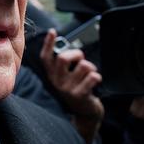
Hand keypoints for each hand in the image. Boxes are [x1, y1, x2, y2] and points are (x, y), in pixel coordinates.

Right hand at [40, 29, 103, 143]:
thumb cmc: (77, 88)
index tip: (53, 32)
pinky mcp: (80, 95)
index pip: (46, 58)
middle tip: (81, 60)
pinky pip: (92, 77)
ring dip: (91, 67)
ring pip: (83, 66)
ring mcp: (67, 89)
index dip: (48, 44)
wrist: (85, 111)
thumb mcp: (67, 76)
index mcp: (52, 75)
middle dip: (76, 54)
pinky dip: (97, 76)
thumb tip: (68, 48)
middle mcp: (57, 82)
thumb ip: (65, 64)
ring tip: (89, 75)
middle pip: (63, 58)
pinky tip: (95, 82)